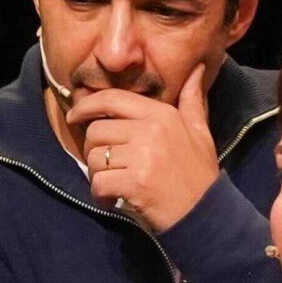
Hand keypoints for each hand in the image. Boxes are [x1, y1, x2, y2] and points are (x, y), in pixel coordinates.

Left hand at [69, 67, 221, 230]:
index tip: (74, 116)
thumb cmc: (199, 174)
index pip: (112, 99)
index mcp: (162, 115)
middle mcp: (150, 130)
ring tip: (114, 184)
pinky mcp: (134, 182)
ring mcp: (142, 156)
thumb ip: (192, 102)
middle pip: (96, 130)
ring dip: (97, 175)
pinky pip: (98, 182)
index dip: (86, 106)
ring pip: (94, 157)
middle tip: (107, 166)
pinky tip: (111, 200)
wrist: (207, 214)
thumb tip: (196, 69)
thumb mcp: (200, 132)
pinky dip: (99, 195)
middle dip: (94, 150)